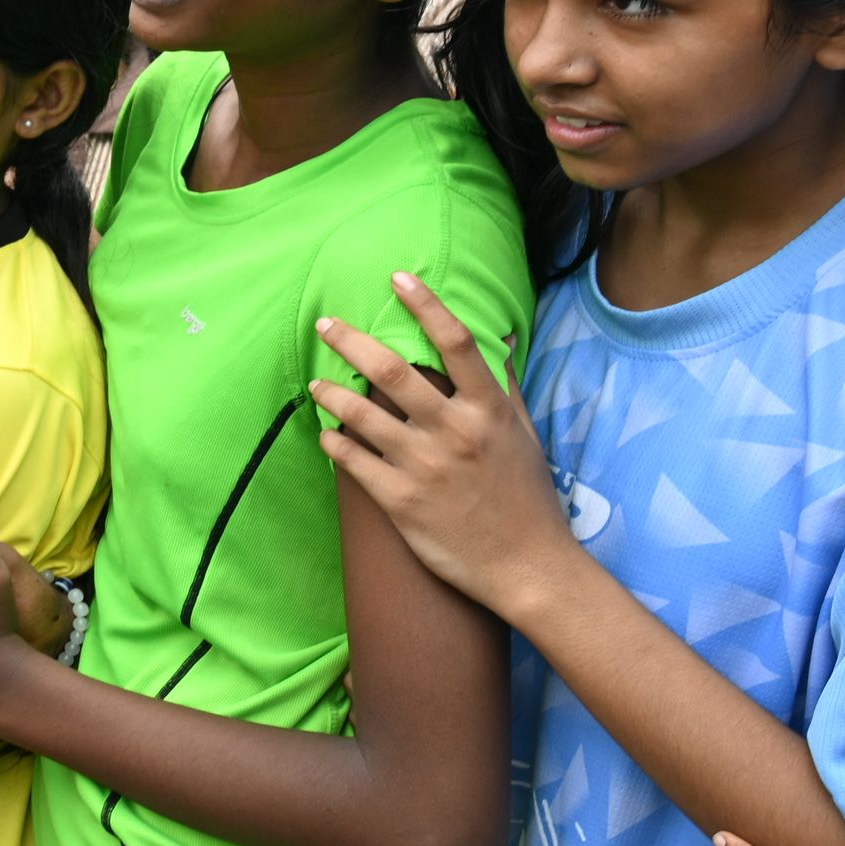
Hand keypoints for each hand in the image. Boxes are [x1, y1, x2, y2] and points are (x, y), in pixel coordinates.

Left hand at [309, 272, 558, 612]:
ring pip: (362, 416)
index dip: (426, 305)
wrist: (528, 566)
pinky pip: (353, 462)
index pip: (456, 343)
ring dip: (332, 394)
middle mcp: (454, 431)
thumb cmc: (527, 498)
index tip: (398, 278)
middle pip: (393, 371)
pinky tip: (326, 434)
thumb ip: (506, 387)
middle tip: (325, 325)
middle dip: (351, 341)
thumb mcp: (525, 436)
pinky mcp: (401, 501)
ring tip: (316, 384)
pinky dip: (334, 443)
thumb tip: (500, 340)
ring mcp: (425, 466)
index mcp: (488, 410)